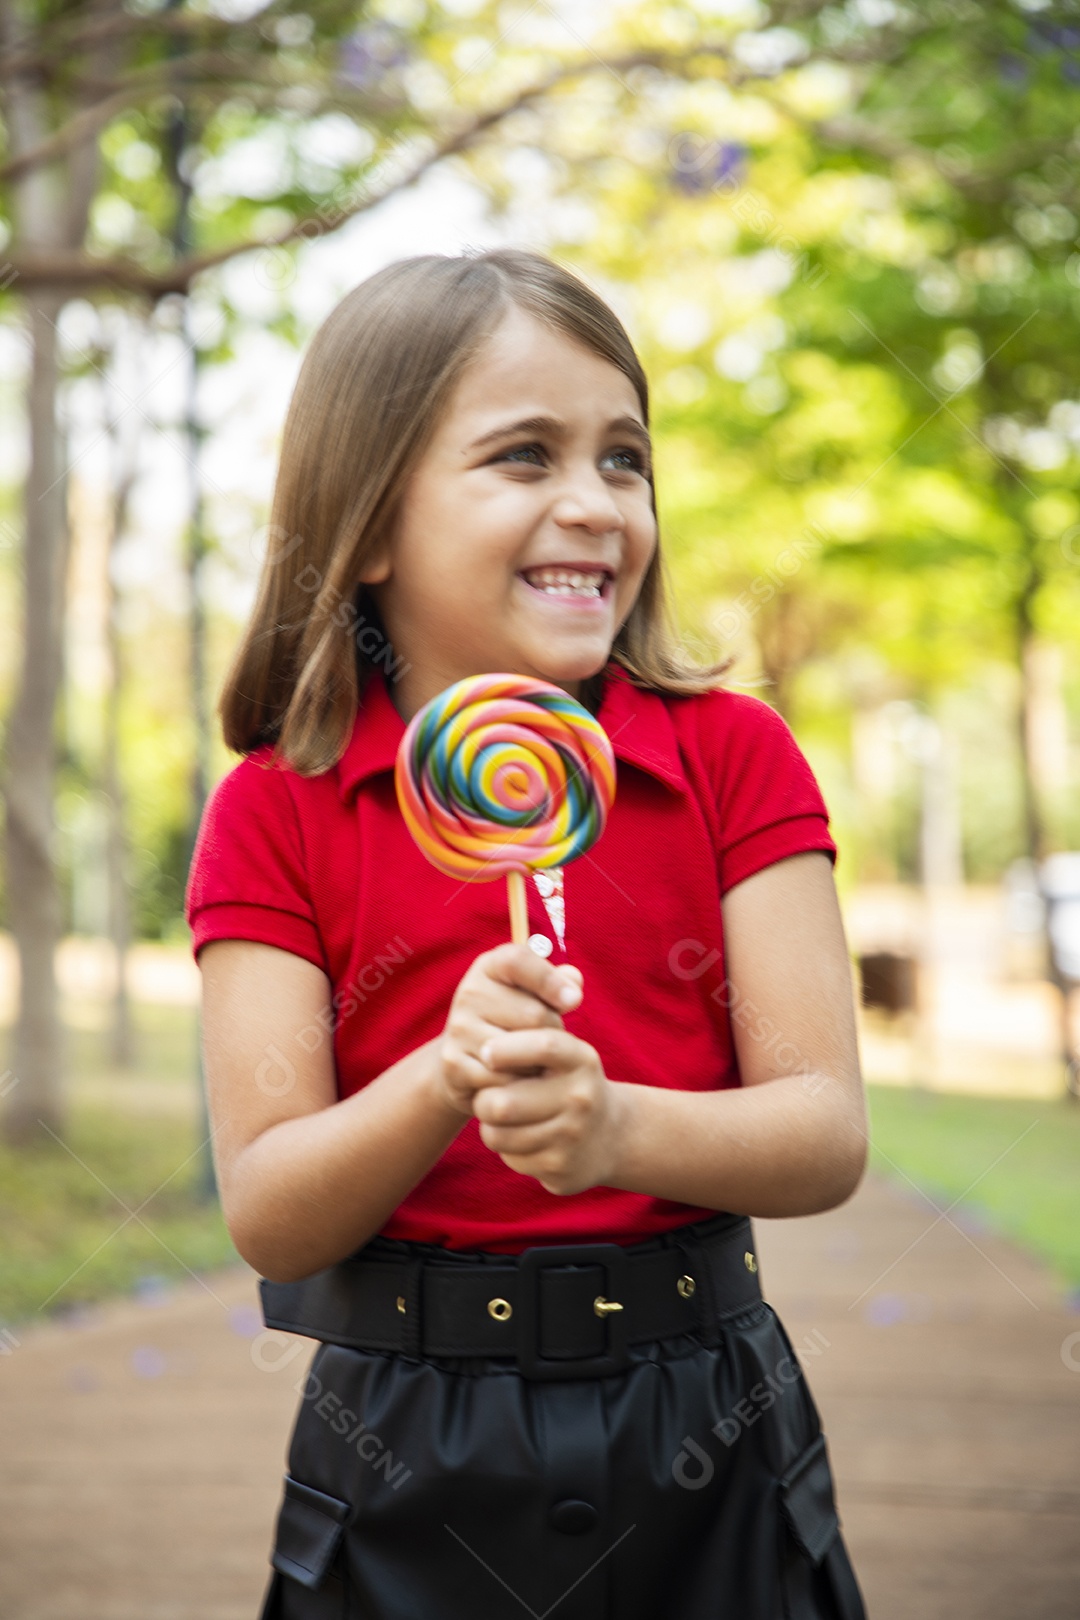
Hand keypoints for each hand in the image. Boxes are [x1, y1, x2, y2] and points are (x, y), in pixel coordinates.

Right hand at [437, 943, 583, 1115]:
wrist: (465, 1063)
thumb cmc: (512, 1022)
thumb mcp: (534, 996)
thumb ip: (558, 983)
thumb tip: (574, 985)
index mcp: (489, 967)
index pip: (517, 961)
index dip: (549, 979)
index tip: (574, 1000)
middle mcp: (469, 993)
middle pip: (533, 1013)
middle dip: (551, 1030)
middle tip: (545, 1038)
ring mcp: (459, 1029)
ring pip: (522, 1050)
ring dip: (537, 1061)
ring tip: (532, 1059)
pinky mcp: (456, 1063)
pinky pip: (507, 1078)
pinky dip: (520, 1085)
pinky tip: (517, 1080)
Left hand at [471, 1029, 624, 1195]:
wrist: (609, 1136)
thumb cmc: (566, 1084)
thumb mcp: (562, 1054)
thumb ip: (528, 1040)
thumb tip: (484, 1051)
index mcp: (581, 1061)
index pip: (544, 1046)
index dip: (506, 1049)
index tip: (486, 1052)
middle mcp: (581, 1098)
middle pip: (503, 1104)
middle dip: (483, 1100)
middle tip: (486, 1096)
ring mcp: (571, 1136)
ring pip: (497, 1134)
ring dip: (490, 1126)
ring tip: (503, 1118)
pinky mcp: (559, 1168)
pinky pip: (508, 1156)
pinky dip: (506, 1147)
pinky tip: (523, 1139)